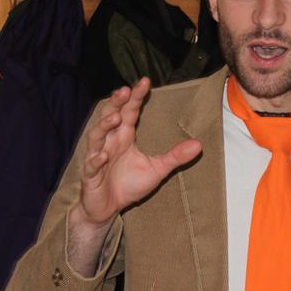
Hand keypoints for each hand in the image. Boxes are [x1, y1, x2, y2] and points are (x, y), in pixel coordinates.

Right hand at [75, 77, 201, 228]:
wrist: (108, 208)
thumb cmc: (129, 185)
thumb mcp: (157, 169)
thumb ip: (175, 156)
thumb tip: (199, 145)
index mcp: (124, 137)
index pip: (129, 111)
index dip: (135, 97)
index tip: (145, 82)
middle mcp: (109, 142)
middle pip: (109, 117)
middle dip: (116, 103)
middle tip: (125, 90)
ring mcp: (97, 157)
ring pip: (96, 137)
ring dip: (104, 126)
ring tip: (115, 118)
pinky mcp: (90, 175)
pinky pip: (91, 165)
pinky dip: (96, 159)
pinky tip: (103, 155)